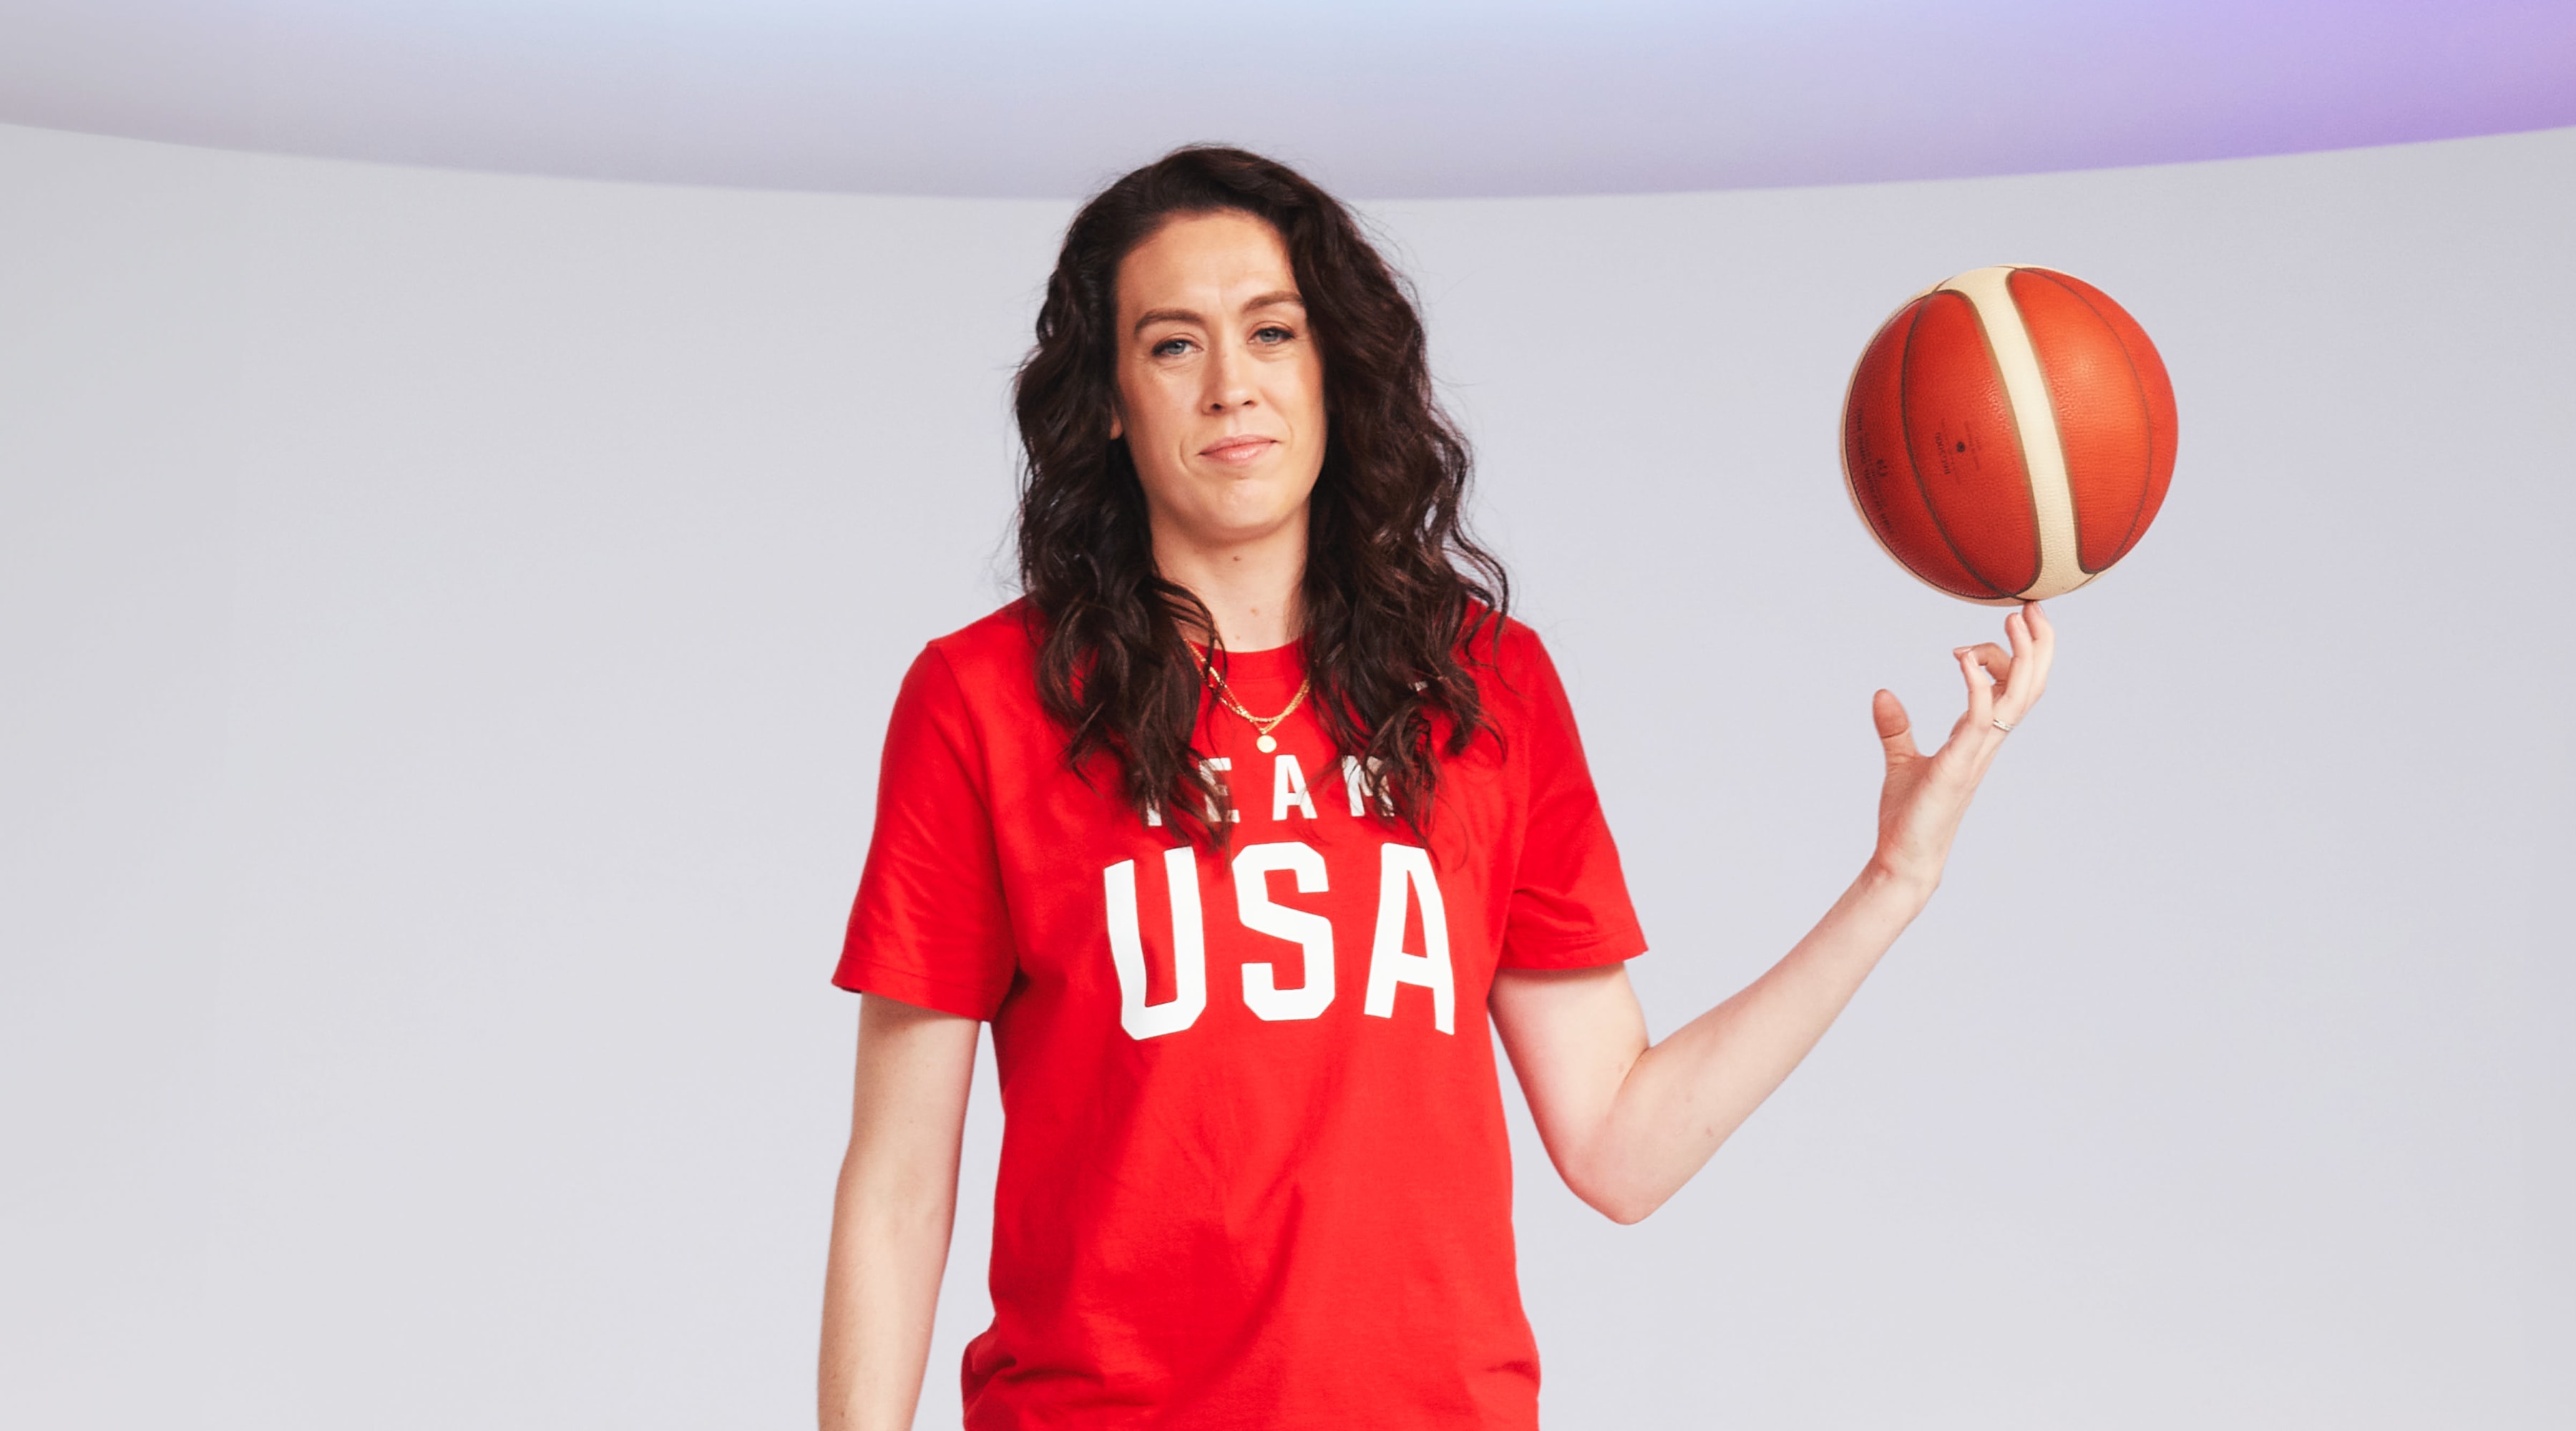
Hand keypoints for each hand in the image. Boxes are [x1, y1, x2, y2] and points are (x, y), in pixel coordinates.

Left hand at [1868, 601, 2054, 889]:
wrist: (1902, 858)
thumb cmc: (1908, 817)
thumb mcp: (1901, 762)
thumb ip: (1896, 727)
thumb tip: (1882, 693)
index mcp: (1979, 738)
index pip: (2015, 688)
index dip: (2019, 653)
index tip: (2009, 621)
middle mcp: (1987, 742)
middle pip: (2030, 687)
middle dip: (2038, 645)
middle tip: (2031, 606)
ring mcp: (1977, 753)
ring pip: (2017, 698)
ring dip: (2020, 657)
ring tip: (2014, 619)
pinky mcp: (1958, 765)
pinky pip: (1978, 717)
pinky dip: (1977, 684)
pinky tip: (1963, 659)